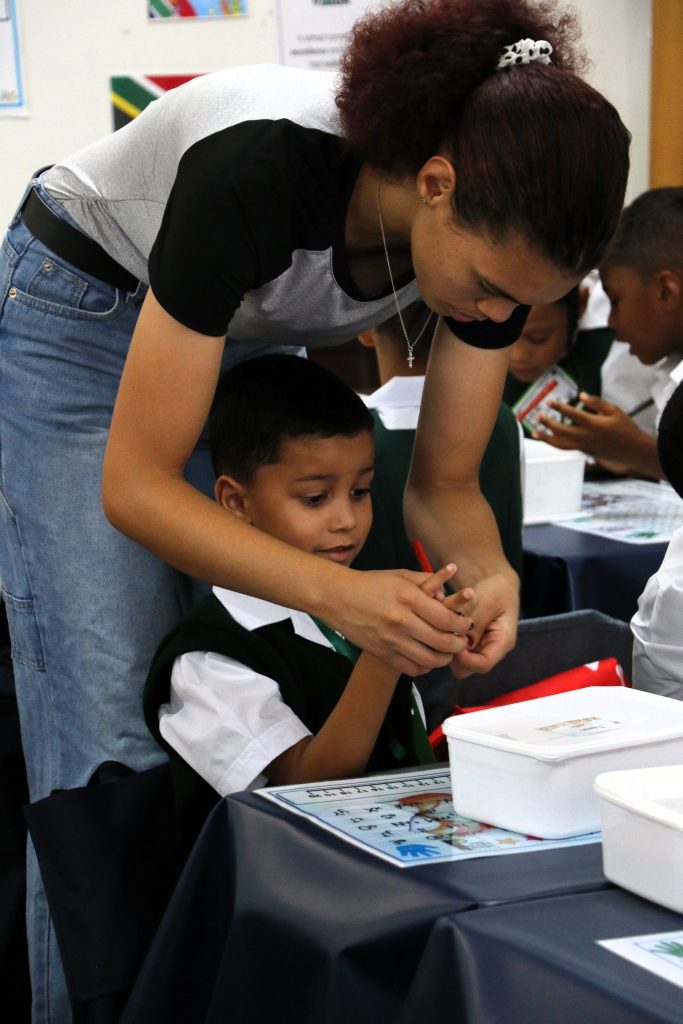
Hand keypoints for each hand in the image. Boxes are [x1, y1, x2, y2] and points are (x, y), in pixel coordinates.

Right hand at [329, 567, 474, 676]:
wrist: (338, 598)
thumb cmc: (371, 583)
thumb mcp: (401, 575)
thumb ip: (429, 581)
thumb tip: (450, 590)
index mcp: (409, 598)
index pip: (447, 619)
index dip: (462, 625)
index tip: (466, 624)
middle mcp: (401, 620)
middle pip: (442, 642)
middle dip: (459, 644)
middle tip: (462, 641)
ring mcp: (391, 640)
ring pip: (429, 659)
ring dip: (445, 658)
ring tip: (448, 652)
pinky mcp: (382, 653)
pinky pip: (412, 668)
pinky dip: (425, 667)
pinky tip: (429, 658)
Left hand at [448, 571, 518, 678]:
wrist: (494, 580)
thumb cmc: (495, 588)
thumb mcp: (487, 603)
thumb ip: (476, 625)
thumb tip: (464, 646)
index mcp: (502, 642)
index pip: (483, 664)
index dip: (464, 658)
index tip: (452, 640)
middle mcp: (490, 649)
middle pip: (468, 668)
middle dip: (453, 654)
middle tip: (443, 634)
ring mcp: (478, 648)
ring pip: (457, 661)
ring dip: (447, 646)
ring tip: (442, 627)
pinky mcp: (468, 642)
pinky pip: (453, 649)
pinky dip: (445, 639)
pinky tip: (441, 625)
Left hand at [534, 393, 650, 465]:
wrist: (634, 451)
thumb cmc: (626, 428)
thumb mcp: (615, 411)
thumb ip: (597, 403)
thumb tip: (581, 395)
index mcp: (594, 424)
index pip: (572, 414)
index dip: (559, 407)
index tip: (549, 402)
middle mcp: (586, 437)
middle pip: (561, 430)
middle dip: (547, 423)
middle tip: (537, 415)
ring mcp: (584, 446)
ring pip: (560, 444)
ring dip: (546, 438)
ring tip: (535, 433)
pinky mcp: (584, 452)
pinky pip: (566, 447)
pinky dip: (555, 443)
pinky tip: (549, 438)